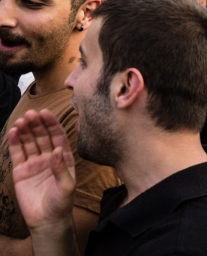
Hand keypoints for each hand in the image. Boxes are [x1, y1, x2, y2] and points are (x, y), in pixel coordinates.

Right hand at [8, 110, 75, 232]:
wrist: (47, 220)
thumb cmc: (62, 203)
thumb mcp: (67, 186)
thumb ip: (62, 169)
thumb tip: (57, 150)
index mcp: (63, 158)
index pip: (58, 136)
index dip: (52, 124)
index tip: (46, 113)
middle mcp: (49, 158)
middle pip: (43, 136)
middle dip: (37, 124)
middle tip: (31, 113)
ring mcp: (35, 163)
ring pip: (29, 142)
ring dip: (25, 131)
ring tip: (21, 120)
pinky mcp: (21, 171)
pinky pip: (18, 153)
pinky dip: (15, 142)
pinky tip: (13, 131)